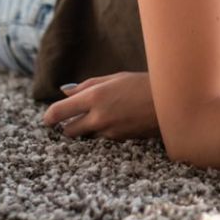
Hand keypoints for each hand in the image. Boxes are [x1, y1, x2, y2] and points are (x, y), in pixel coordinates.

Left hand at [41, 71, 159, 139]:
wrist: (172, 102)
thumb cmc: (144, 84)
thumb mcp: (115, 78)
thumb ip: (87, 86)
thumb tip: (65, 91)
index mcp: (95, 96)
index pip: (59, 112)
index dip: (49, 117)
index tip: (48, 119)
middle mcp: (99, 117)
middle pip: (69, 131)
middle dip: (67, 126)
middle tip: (73, 119)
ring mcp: (110, 132)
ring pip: (86, 137)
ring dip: (87, 130)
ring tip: (101, 117)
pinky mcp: (121, 141)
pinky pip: (103, 140)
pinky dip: (103, 133)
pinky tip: (115, 122)